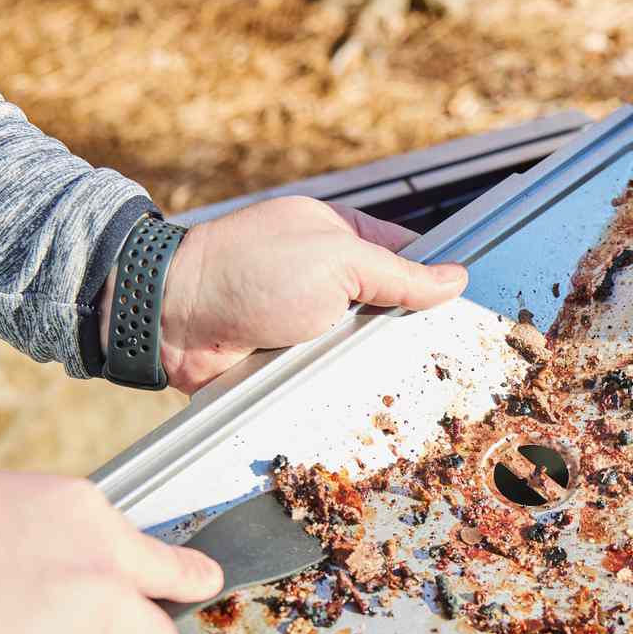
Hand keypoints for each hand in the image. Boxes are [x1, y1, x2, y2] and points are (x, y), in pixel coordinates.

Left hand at [104, 197, 468, 393]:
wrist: (172, 319)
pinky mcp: (286, 358)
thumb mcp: (338, 261)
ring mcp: (304, 319)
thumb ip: (399, 274)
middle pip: (387, 309)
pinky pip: (328, 376)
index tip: (460, 310)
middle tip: (435, 357)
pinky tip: (357, 398)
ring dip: (370, 365)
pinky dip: (338, 386)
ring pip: (360, 349)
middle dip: (403, 331)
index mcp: (339, 235)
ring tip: (397, 384)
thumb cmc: (248, 271)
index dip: (431, 280)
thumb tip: (456, 278)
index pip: (405, 255)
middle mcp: (323, 277)